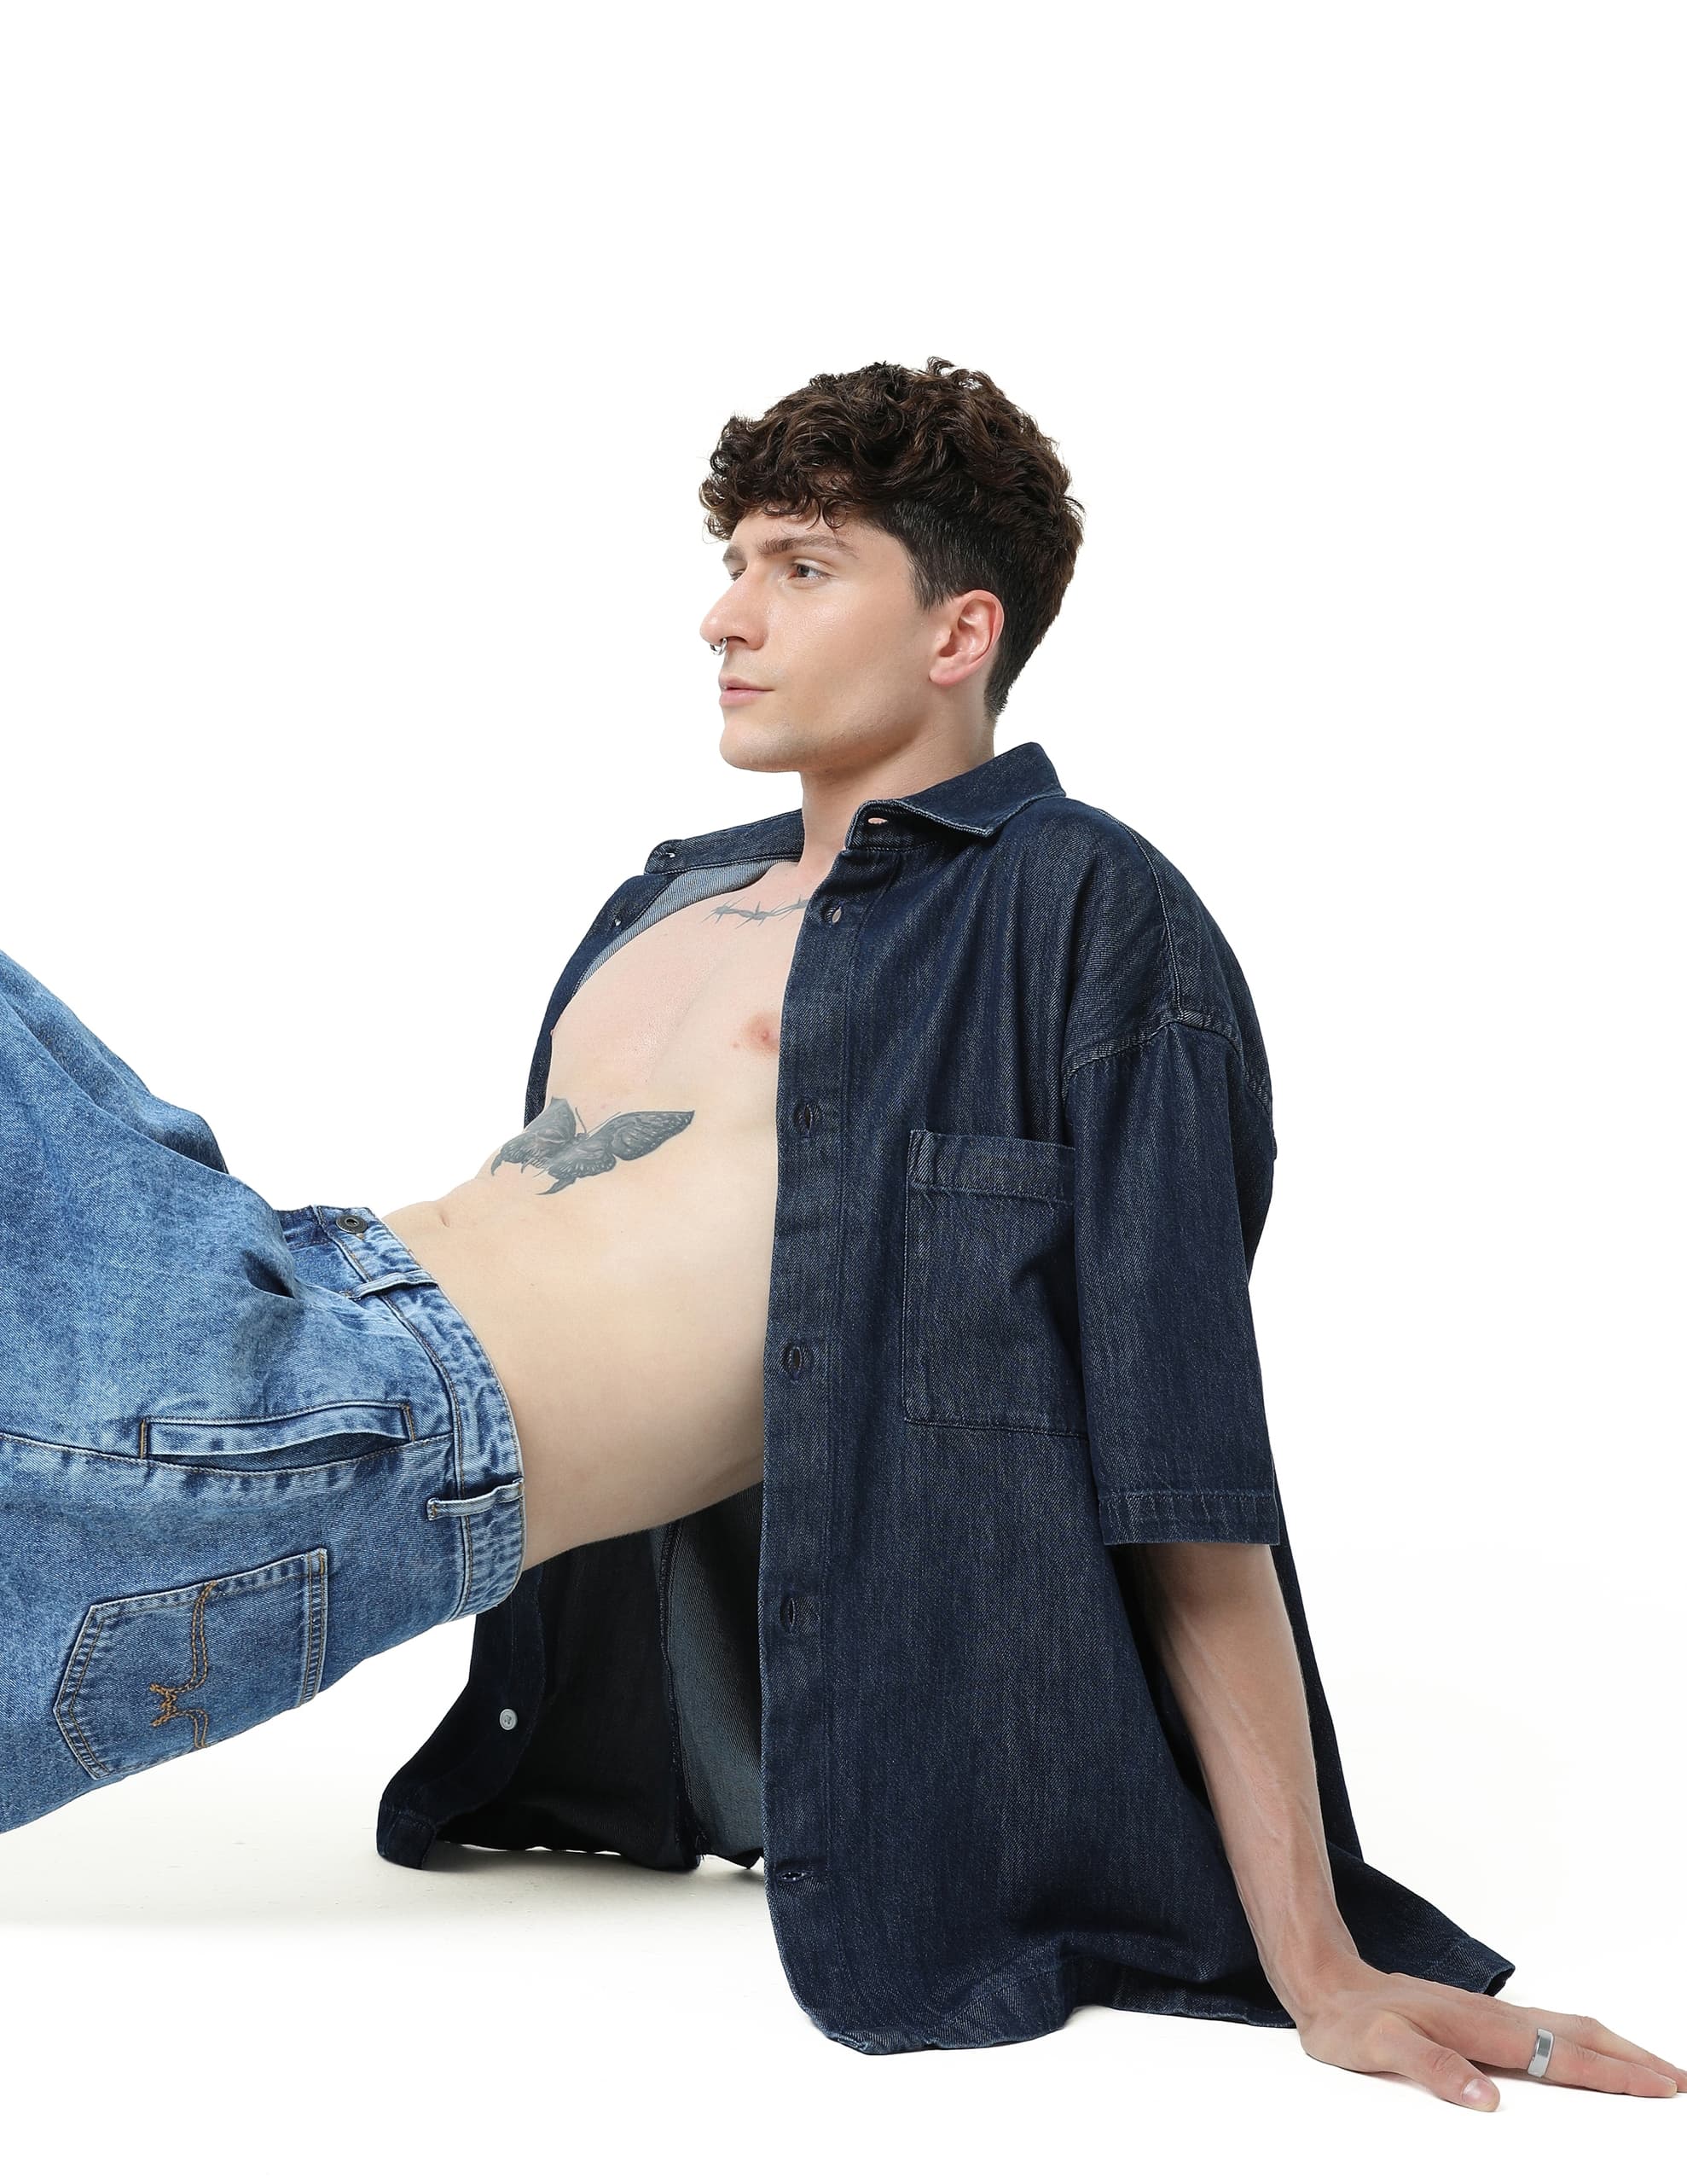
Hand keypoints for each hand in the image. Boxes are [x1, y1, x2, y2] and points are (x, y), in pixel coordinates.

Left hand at [1290, 1962, 1685, 2108]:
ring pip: (1566, 2029)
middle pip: (1580, 2037)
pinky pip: (1545, 2030)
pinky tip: (1585, 2056)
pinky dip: (1582, 2044)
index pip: (1563, 2057)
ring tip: (1651, 2069)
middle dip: (1633, 2060)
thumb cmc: (1350, 2022)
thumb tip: (1486, 2099)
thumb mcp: (1380, 2048)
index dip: (1615, 2076)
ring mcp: (1488, 2015)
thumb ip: (1432, 2071)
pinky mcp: (1478, 2019)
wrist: (1325, 1984)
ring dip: (1614, 2049)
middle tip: (1679, 2081)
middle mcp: (1494, 2018)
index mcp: (1482, 2030)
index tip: (1660, 2087)